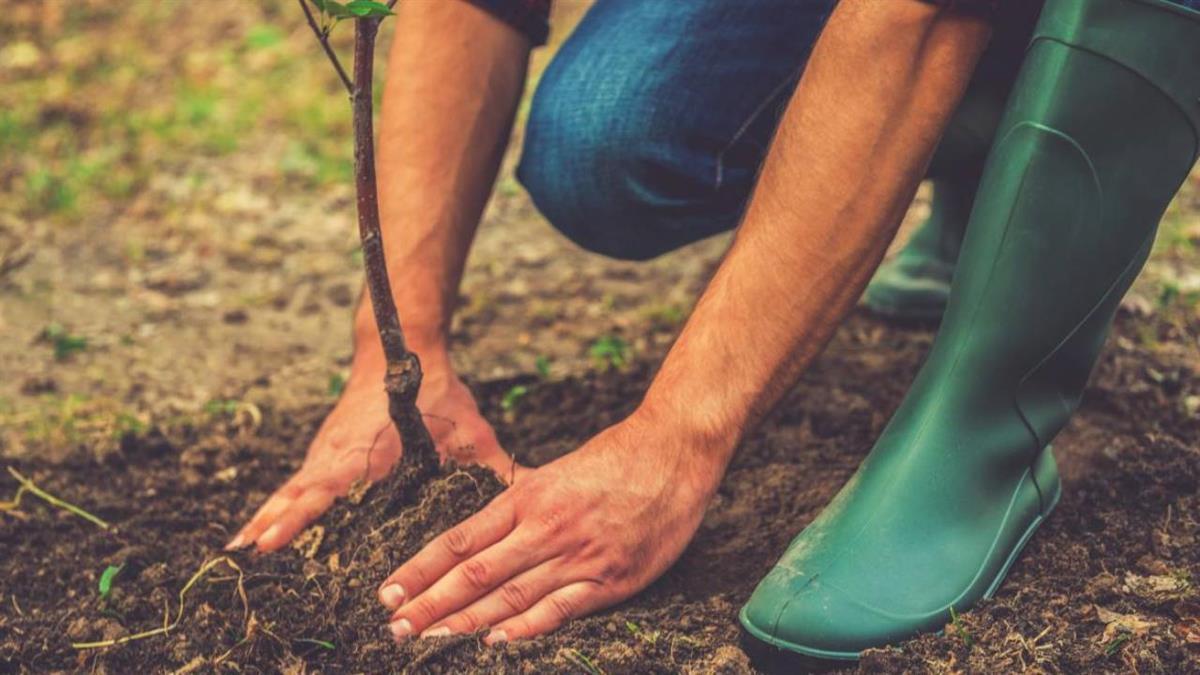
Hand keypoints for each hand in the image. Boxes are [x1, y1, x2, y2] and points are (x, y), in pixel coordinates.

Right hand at [229, 349, 519, 552]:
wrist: (401, 346)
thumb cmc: (439, 390)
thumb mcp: (470, 429)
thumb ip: (494, 466)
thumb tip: (529, 493)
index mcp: (369, 452)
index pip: (327, 489)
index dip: (299, 516)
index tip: (271, 540)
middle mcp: (340, 453)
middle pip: (299, 494)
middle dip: (273, 523)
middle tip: (245, 555)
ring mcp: (329, 451)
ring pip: (293, 488)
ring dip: (268, 516)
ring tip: (241, 550)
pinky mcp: (327, 450)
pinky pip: (298, 481)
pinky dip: (279, 502)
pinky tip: (263, 528)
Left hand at [375, 413, 727, 641]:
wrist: (673, 451)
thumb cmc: (615, 459)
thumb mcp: (556, 472)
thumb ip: (521, 502)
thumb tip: (482, 527)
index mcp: (526, 498)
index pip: (460, 540)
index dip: (421, 569)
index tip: (388, 591)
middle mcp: (545, 527)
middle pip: (475, 572)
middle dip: (430, 603)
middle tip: (394, 627)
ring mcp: (578, 556)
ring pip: (510, 595)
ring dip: (465, 621)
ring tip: (428, 640)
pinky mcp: (611, 579)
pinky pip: (561, 608)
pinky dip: (526, 627)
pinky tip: (494, 642)